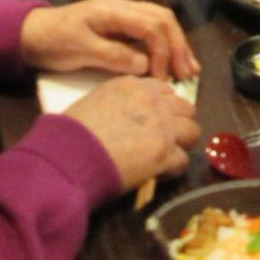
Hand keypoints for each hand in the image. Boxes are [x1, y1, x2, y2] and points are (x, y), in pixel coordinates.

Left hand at [20, 0, 199, 79]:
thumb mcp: (80, 51)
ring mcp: (123, 13)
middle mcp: (123, 6)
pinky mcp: (120, 24)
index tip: (161, 79)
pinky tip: (171, 62)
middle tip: (187, 74)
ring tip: (189, 69)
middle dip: (178, 46)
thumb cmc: (53, 42)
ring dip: (176, 44)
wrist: (30, 34)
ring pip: (160, 22)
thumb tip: (146, 66)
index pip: (151, 25)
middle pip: (163, 18)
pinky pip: (150, 30)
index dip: (162, 52)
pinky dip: (164, 45)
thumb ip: (113, 56)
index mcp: (113, 10)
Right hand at [61, 75, 201, 193]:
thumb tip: (129, 117)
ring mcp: (161, 126)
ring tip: (165, 157)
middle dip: (177, 123)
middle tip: (164, 139)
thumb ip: (120, 103)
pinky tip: (158, 174)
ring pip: (192, 131)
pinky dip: (172, 169)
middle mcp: (152, 101)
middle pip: (185, 108)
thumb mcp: (95, 101)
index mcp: (133, 85)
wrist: (67, 156)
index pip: (164, 90)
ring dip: (181, 144)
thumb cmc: (70, 132)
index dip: (163, 107)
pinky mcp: (163, 153)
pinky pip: (183, 161)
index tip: (155, 120)